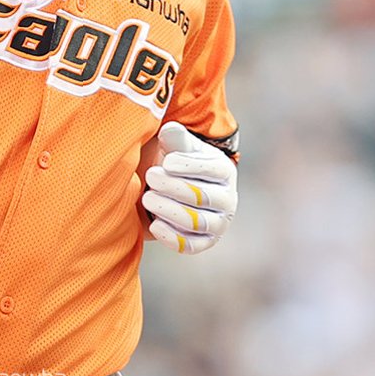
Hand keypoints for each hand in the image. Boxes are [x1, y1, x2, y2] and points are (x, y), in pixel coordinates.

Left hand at [141, 121, 237, 254]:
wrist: (179, 187)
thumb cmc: (179, 162)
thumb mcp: (179, 146)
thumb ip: (175, 137)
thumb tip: (170, 129)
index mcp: (224, 171)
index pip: (211, 169)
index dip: (188, 166)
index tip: (166, 161)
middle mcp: (227, 199)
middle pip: (202, 196)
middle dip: (173, 186)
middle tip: (150, 176)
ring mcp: (218, 223)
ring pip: (197, 222)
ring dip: (170, 210)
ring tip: (147, 198)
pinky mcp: (204, 242)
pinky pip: (190, 246)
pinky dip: (172, 237)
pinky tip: (154, 224)